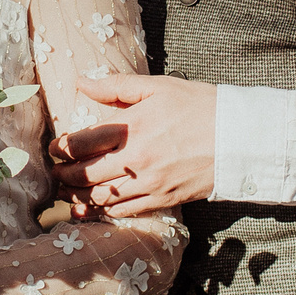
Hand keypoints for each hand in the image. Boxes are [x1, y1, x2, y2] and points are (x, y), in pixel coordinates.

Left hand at [49, 74, 214, 215]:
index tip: (53, 148)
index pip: (81, 142)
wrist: (241, 137)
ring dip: (77, 197)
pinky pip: (123, 211)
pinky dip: (101, 213)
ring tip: (66, 193)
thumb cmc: (201, 106)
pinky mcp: (162, 199)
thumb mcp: (159, 87)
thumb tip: (80, 82)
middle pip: (84, 174)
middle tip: (55, 173)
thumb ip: (116, 86)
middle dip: (63, 175)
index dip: (60, 148)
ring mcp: (149, 182)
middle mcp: (136, 158)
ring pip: (100, 197)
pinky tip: (88, 210)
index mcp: (132, 126)